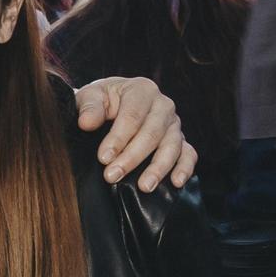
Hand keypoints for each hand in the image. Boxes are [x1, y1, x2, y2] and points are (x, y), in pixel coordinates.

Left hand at [72, 77, 196, 191]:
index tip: (103, 158)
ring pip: (172, 146)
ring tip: (144, 186)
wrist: (111, 105)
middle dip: (132, 157)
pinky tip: (176, 182)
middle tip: (112, 176)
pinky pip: (188, 154)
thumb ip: (88, 107)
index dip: (118, 138)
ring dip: (158, 168)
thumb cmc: (101, 101)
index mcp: (141, 90)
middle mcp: (162, 105)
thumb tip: (86, 122)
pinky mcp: (180, 140)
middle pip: (152, 133)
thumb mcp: (89, 97)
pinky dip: (185, 168)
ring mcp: (174, 124)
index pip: (132, 116)